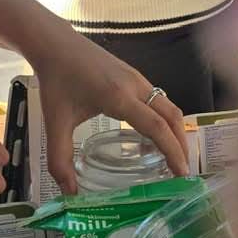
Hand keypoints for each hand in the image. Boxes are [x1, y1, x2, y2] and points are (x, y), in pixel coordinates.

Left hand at [33, 32, 188, 192]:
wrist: (57, 44)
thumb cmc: (56, 81)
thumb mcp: (55, 123)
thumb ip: (60, 160)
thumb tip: (70, 193)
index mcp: (119, 98)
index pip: (156, 126)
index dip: (172, 151)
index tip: (182, 174)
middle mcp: (136, 86)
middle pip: (172, 116)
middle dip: (181, 144)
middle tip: (183, 172)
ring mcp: (138, 79)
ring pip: (168, 107)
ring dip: (176, 131)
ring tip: (173, 157)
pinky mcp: (135, 76)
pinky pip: (159, 100)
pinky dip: (166, 120)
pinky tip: (155, 135)